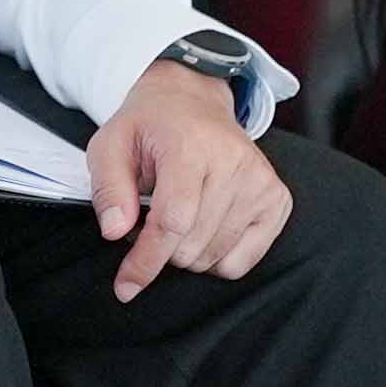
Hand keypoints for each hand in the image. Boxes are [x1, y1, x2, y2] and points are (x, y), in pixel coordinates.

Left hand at [86, 61, 290, 302]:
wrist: (193, 100)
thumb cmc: (149, 126)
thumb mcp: (110, 145)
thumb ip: (108, 189)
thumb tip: (115, 233)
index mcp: (190, 147)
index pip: (172, 222)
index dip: (146, 260)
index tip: (126, 286)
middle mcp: (234, 163)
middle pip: (192, 245)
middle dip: (160, 250)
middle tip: (147, 221)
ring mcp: (261, 182)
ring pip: (216, 258)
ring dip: (186, 253)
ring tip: (175, 217)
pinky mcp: (277, 198)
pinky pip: (244, 260)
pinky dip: (217, 258)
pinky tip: (203, 228)